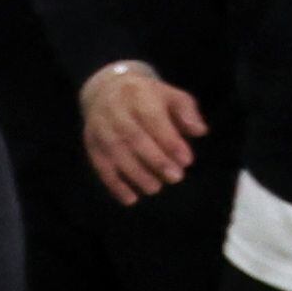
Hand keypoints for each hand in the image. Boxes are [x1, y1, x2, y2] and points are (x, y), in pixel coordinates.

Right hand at [79, 63, 205, 204]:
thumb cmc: (146, 97)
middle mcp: (116, 112)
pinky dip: (115, 186)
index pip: (154, 120)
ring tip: (155, 188)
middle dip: (156, 160)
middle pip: (134, 138)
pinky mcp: (91, 146)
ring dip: (136, 175)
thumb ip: (187, 112)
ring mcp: (100, 130)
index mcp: (138, 96)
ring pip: (117, 154)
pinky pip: (101, 168)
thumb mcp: (169, 95)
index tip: (187, 160)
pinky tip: (131, 199)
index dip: (170, 141)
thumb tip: (200, 131)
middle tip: (175, 178)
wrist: (106, 91)